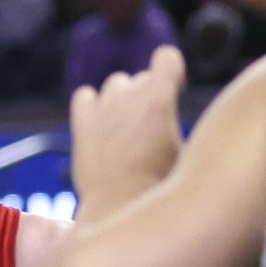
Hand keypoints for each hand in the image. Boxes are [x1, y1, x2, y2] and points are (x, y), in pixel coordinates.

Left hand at [67, 45, 187, 216]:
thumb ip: (177, 122)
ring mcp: (103, 106)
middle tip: (151, 129)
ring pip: (116, 84)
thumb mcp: (184, 151)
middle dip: (149, 95)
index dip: (172, 72)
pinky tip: (100, 128)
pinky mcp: (81, 122)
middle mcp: (129, 94)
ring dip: (123, 100)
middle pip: (143, 77)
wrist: (121, 209)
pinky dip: (92, 106)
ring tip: (127, 132)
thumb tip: (175, 117)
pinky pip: (85, 96)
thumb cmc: (159, 186)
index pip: (167, 56)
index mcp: (160, 98)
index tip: (174, 89)